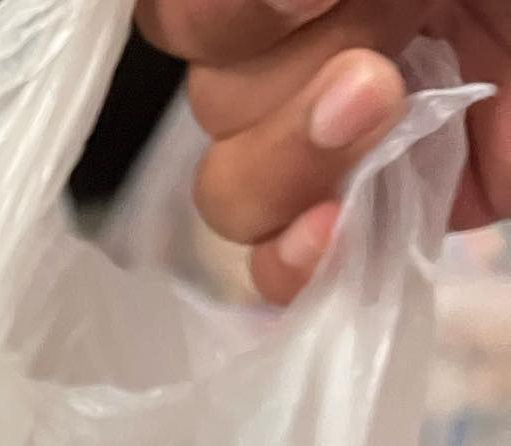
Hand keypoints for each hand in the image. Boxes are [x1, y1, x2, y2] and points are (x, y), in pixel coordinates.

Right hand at [133, 2, 510, 302]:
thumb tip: (272, 1)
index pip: (190, 11)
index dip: (222, 11)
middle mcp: (330, 39)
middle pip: (207, 97)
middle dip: (279, 80)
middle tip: (387, 49)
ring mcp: (362, 134)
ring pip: (231, 185)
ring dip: (290, 162)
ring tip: (384, 112)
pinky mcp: (406, 213)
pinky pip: (291, 268)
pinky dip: (297, 265)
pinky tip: (335, 236)